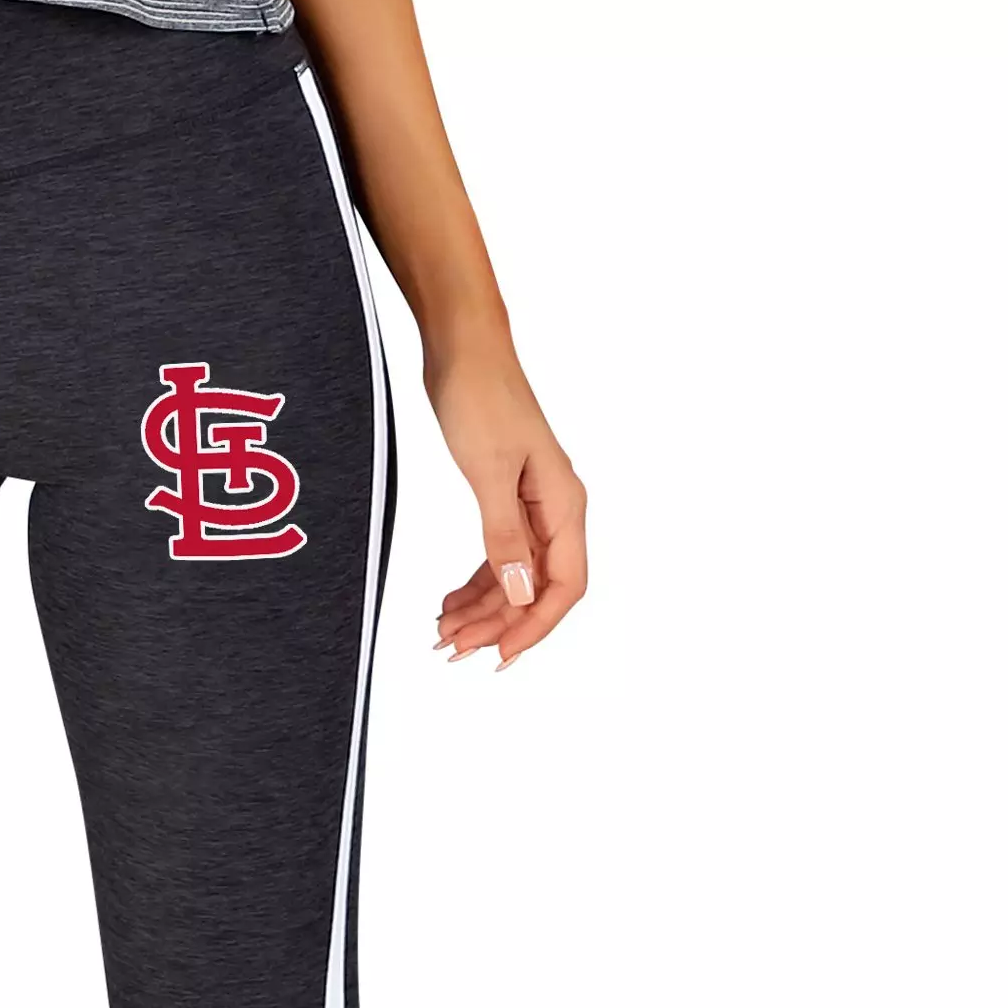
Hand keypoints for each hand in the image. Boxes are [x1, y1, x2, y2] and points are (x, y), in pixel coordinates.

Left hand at [426, 341, 586, 669]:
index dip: (535, 626)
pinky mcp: (505, 499)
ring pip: (514, 577)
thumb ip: (504, 535)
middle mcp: (554, 510)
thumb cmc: (480, 398)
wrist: (463, 352)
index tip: (500, 655)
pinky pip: (498, 556)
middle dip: (497, 624)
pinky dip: (475, 584)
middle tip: (453, 651)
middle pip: (535, 588)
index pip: (564, 585)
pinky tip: (448, 604)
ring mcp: (530, 506)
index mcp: (563, 504)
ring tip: (443, 636)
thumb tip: (522, 592)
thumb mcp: (488, 472)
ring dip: (482, 610)